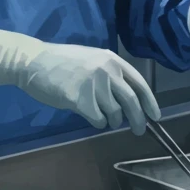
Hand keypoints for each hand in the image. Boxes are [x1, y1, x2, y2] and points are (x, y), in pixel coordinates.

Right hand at [0, 27, 160, 133]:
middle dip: (138, 120)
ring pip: (114, 114)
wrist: (34, 62)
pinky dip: (97, 122)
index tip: (155, 116)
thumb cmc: (61, 62)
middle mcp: (107, 72)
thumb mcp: (91, 60)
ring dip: (111, 120)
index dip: (150, 102)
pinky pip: (98, 120)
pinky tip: (89, 116)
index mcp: (112, 60)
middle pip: (132, 102)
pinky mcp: (81, 100)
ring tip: (102, 116)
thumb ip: (109, 75)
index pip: (140, 84)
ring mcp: (94, 86)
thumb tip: (126, 98)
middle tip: (138, 130)